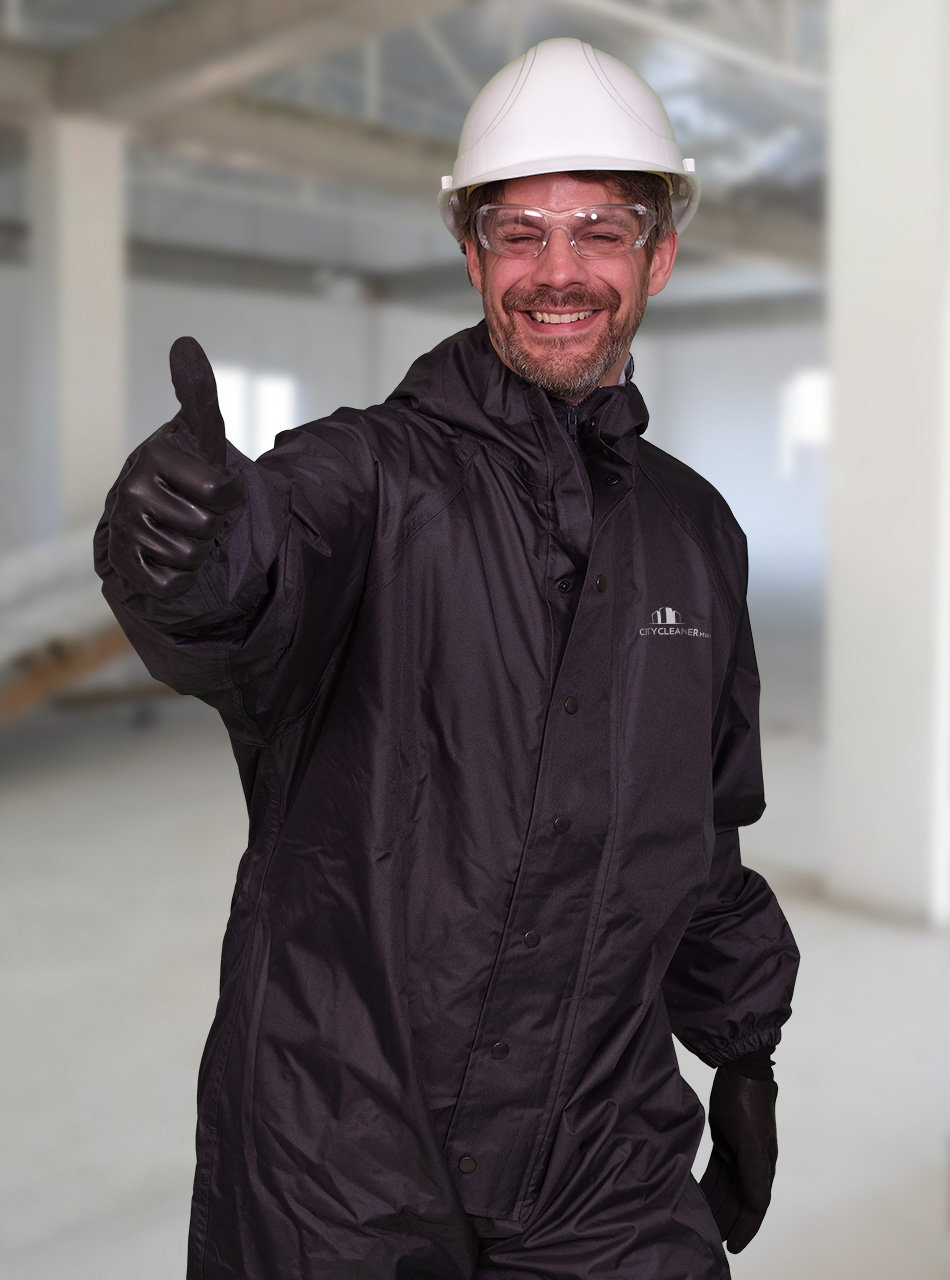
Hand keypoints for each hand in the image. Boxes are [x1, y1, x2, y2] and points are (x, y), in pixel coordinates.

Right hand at [107, 336, 245, 597]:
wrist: (153, 512)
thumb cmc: (186, 470)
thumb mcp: (199, 434)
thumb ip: (198, 394)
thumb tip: (185, 342)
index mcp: (157, 453)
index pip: (221, 492)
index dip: (230, 496)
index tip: (216, 486)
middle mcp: (133, 487)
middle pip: (206, 528)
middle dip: (212, 525)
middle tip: (197, 510)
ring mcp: (124, 525)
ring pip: (188, 557)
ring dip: (196, 551)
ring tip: (183, 531)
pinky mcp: (122, 561)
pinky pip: (167, 583)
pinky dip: (178, 577)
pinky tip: (168, 556)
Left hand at [699, 1069, 777, 1252]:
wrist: (741, 1070)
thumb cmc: (747, 1104)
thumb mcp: (750, 1140)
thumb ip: (753, 1174)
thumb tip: (757, 1206)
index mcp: (763, 1167)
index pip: (755, 1207)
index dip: (745, 1229)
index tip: (732, 1248)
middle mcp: (753, 1164)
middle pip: (739, 1201)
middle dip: (726, 1220)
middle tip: (708, 1239)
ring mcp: (739, 1152)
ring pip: (727, 1188)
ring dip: (716, 1204)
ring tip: (701, 1221)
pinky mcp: (726, 1141)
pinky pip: (717, 1171)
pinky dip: (709, 1185)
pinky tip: (696, 1193)